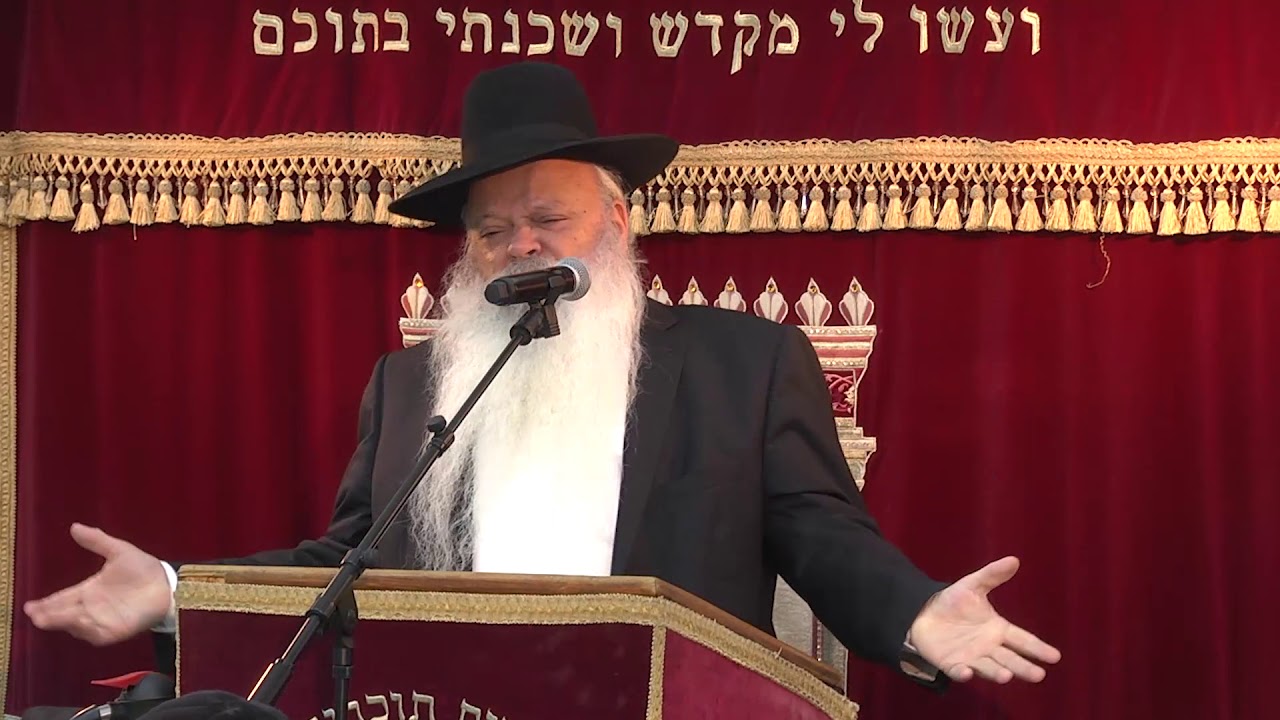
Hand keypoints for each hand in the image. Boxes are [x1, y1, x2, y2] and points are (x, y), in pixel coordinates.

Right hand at [24, 523, 172, 644]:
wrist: (168, 583)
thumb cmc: (143, 568)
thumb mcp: (118, 550)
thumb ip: (97, 540)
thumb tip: (74, 526)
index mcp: (89, 590)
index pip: (62, 598)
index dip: (46, 603)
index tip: (30, 606)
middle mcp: (91, 608)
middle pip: (64, 614)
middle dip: (49, 615)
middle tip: (34, 614)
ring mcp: (102, 621)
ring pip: (76, 625)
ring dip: (63, 621)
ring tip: (49, 617)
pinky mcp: (115, 631)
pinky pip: (95, 634)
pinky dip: (86, 629)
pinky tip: (77, 622)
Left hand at [908, 556, 1060, 683]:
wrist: (924, 612)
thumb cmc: (954, 602)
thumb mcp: (973, 585)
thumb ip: (992, 575)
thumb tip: (1014, 559)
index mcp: (998, 630)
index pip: (1022, 640)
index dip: (1038, 648)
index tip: (1055, 656)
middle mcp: (989, 648)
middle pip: (1010, 659)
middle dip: (1024, 667)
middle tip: (1039, 675)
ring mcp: (971, 658)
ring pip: (988, 668)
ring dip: (997, 673)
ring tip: (1007, 676)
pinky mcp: (952, 664)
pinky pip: (958, 671)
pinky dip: (962, 673)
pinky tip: (966, 673)